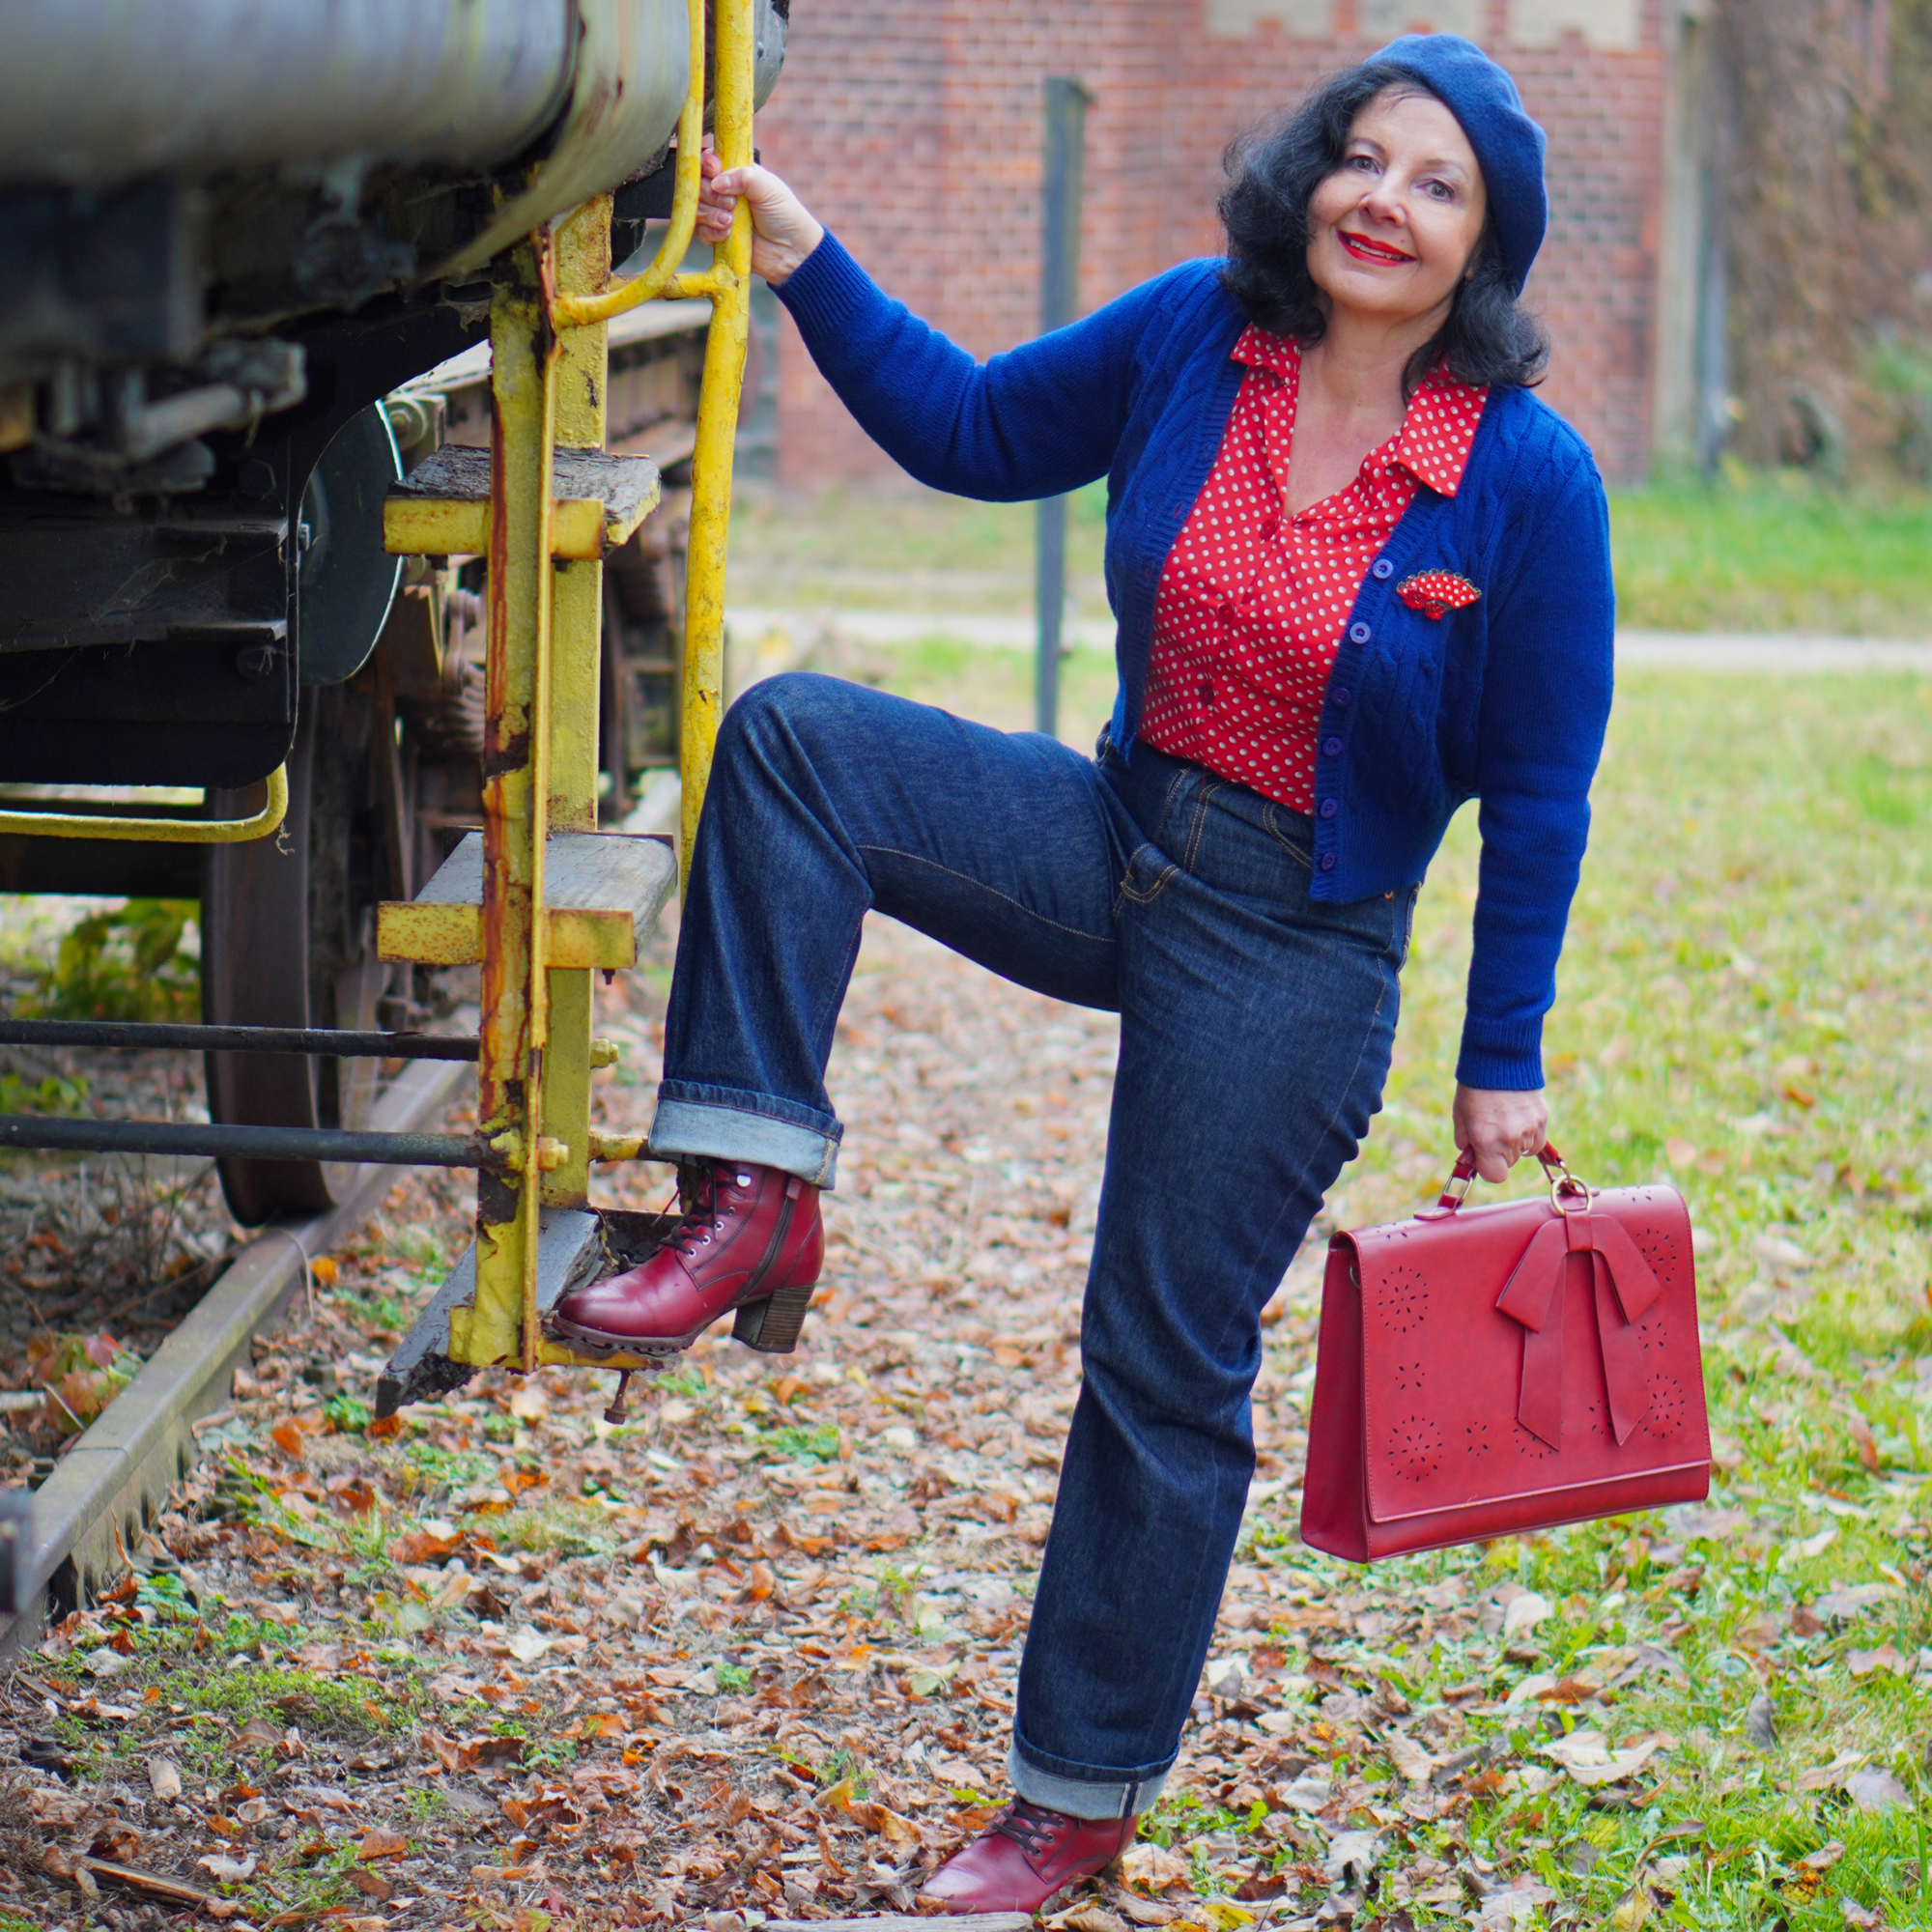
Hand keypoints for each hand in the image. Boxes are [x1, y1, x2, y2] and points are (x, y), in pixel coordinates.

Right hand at [695, 141, 823, 285]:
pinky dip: (711, 232)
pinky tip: (727, 234)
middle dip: (711, 194)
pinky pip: (700, 231)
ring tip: (731, 221)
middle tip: (732, 204)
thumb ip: (743, 177)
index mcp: (738, 174)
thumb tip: (716, 181)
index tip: (714, 171)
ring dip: (711, 214)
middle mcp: (726, 192)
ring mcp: (720, 214)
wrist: (792, 252)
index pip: (711, 162)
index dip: (708, 165)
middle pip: (699, 185)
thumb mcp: (768, 188)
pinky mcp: (717, 237)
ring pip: (696, 208)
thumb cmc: (785, 215)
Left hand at [1453, 1083, 1548, 1185]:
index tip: (1482, 1156)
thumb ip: (1465, 1141)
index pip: (1495, 1175)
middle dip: (1498, 1153)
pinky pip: (1536, 1140)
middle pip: (1508, 1163)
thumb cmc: (1475, 1087)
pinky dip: (1529, 1136)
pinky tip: (1518, 1119)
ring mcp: (1529, 1129)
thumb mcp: (1460, 1115)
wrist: (1500, 1057)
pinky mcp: (1542, 1119)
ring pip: (1523, 1152)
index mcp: (1486, 1140)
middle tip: (1491, 1130)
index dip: (1487, 1168)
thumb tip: (1471, 1156)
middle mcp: (1510, 1138)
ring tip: (1504, 1119)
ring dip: (1514, 1143)